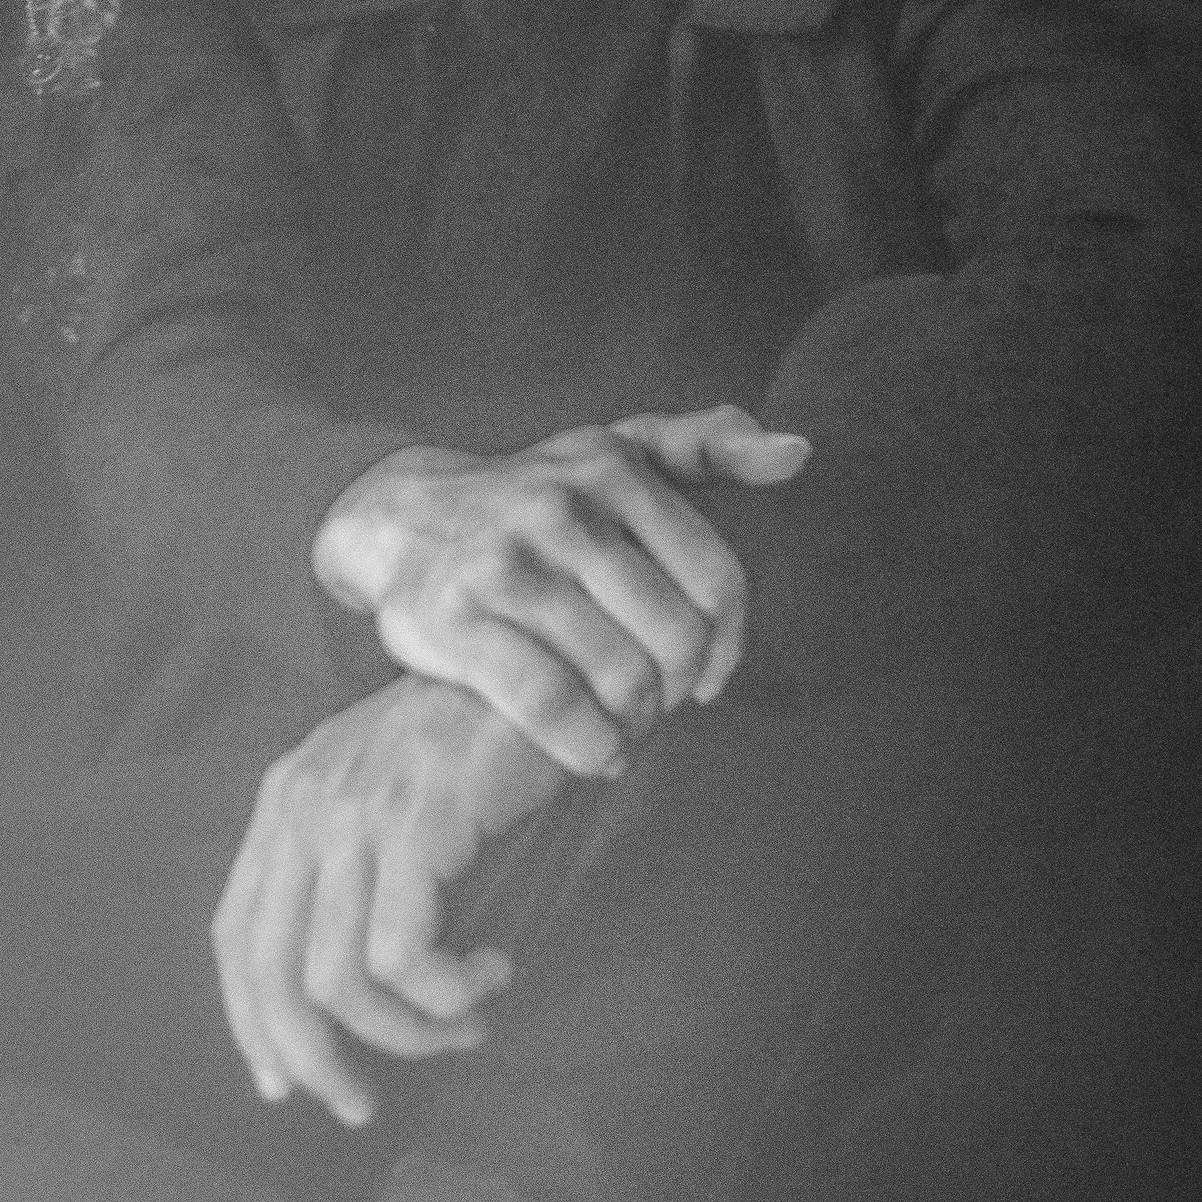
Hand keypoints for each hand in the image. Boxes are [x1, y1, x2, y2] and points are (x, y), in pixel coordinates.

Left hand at [213, 673, 563, 1127]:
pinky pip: (406, 955)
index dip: (252, 1024)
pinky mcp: (417, 822)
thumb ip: (348, 870)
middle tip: (363, 1104)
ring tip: (466, 1026)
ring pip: (342, 979)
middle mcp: (304, 805)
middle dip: (315, 1059)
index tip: (287, 1085)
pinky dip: (450, 992)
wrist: (546, 669)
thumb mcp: (386, 796)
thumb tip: (332, 998)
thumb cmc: (475, 742)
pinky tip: (496, 971)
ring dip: (408, 1032)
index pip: (236, 938)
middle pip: (274, 974)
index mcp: (284, 801)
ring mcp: (358, 812)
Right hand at [311, 404, 810, 777]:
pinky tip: (596, 753)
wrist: (401, 519)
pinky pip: (551, 705)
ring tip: (629, 733)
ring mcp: (504, 563)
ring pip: (619, 676)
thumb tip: (800, 454)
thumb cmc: (537, 497)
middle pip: (673, 637)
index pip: (715, 579)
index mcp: (614, 468)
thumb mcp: (617, 453)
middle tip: (658, 707)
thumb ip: (708, 448)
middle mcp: (562, 508)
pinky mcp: (452, 621)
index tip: (709, 677)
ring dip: (637, 725)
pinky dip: (590, 746)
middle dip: (677, 689)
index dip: (726, 644)